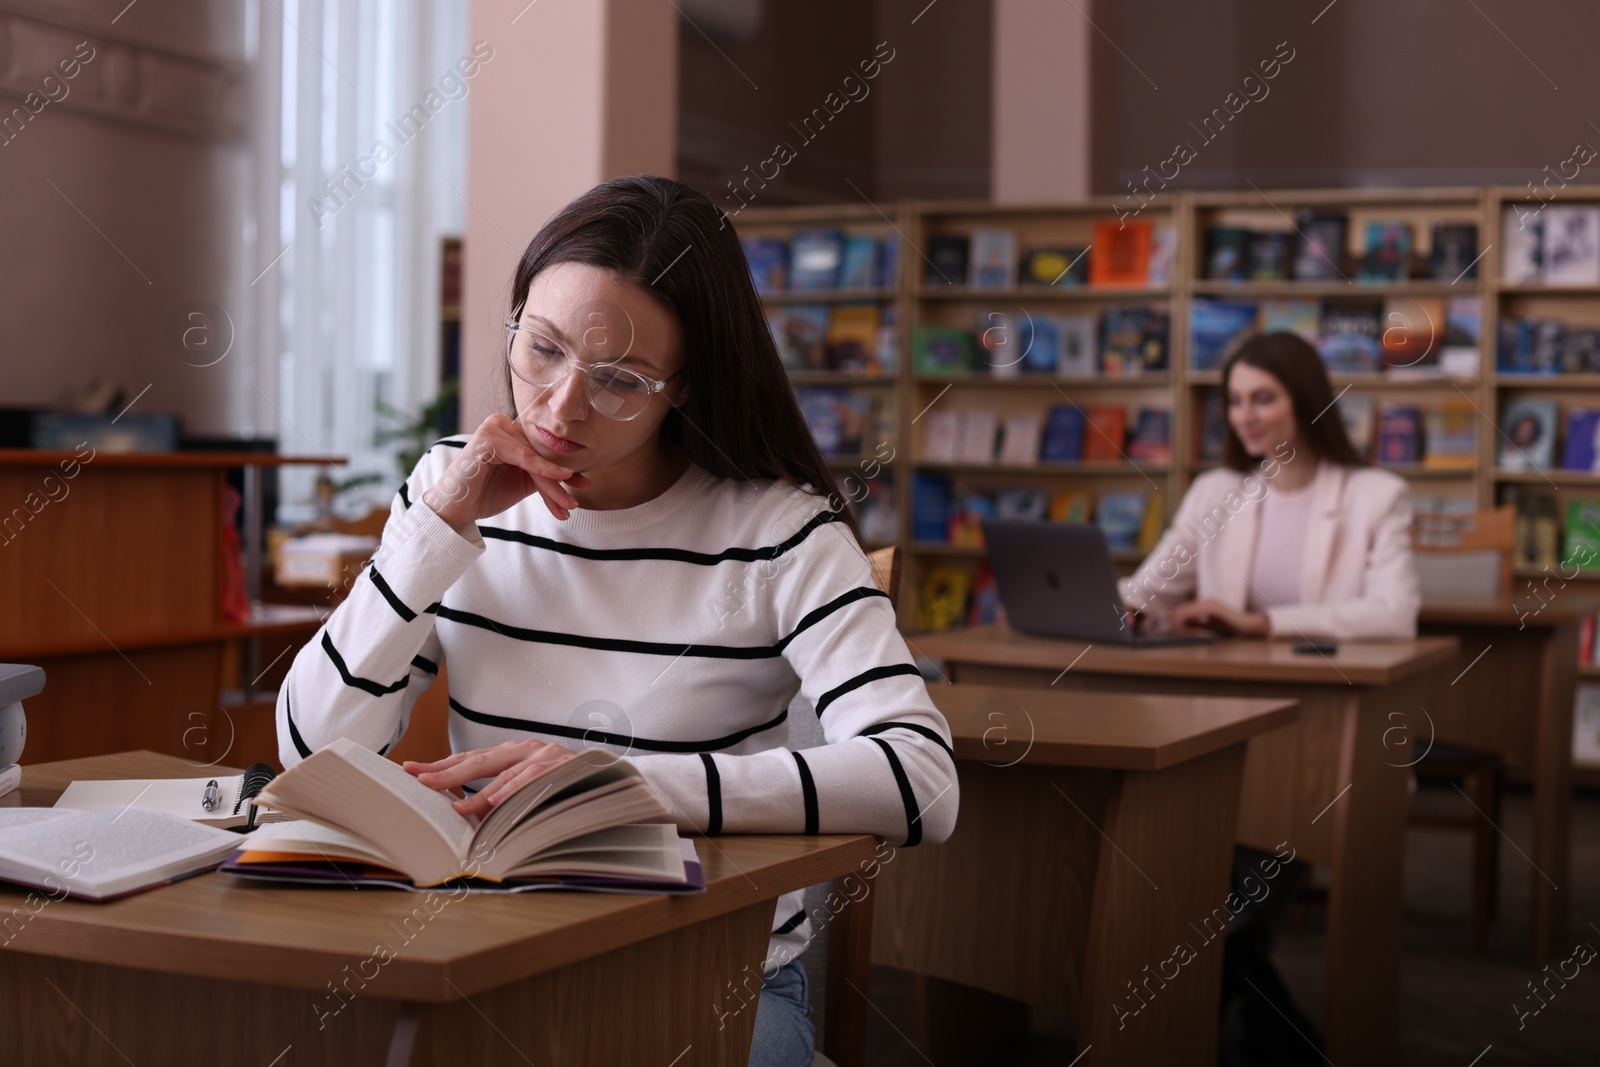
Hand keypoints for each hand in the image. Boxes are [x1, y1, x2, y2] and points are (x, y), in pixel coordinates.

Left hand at [404, 739, 575, 816]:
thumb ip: (499, 799)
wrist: (611, 778)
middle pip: (478, 759)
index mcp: (513, 754)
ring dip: (478, 790)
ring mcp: (544, 754)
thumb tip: (466, 813)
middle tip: (419, 779)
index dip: (441, 765)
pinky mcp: (561, 764)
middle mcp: (525, 749)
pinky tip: (497, 800)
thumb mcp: (527, 791)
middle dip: (447, 771)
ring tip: (456, 806)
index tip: (411, 770)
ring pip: (504, 771)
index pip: (470, 758)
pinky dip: (515, 789)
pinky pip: (534, 777)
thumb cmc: (567, 787)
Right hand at [421, 413, 591, 531]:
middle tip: (573, 503)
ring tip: (568, 505)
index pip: (541, 452)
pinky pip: (523, 455)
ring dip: (553, 484)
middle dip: (558, 482)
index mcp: (509, 431)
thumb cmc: (485, 494)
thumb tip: (575, 475)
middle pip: (540, 455)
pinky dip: (542, 469)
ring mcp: (493, 428)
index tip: (583, 485)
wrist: (456, 510)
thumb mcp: (522, 482)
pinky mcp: (487, 437)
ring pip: (534, 458)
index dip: (562, 470)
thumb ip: (543, 473)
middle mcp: (502, 424)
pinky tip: (560, 478)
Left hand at [1163, 598, 1269, 636]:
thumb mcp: (1209, 626)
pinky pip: (1199, 611)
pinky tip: (1182, 621)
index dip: (1174, 614)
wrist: (1248, 626)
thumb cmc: (1229, 626)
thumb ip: (1196, 624)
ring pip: (1191, 608)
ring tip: (1169, 623)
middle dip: (1173, 614)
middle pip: (1186, 607)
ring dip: (1178, 615)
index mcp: (1205, 606)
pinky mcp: (1216, 608)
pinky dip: (1189, 615)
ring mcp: (1212, 604)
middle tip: (1161, 622)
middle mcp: (1207, 602)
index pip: (1186, 609)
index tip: (1163, 621)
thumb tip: (1180, 624)